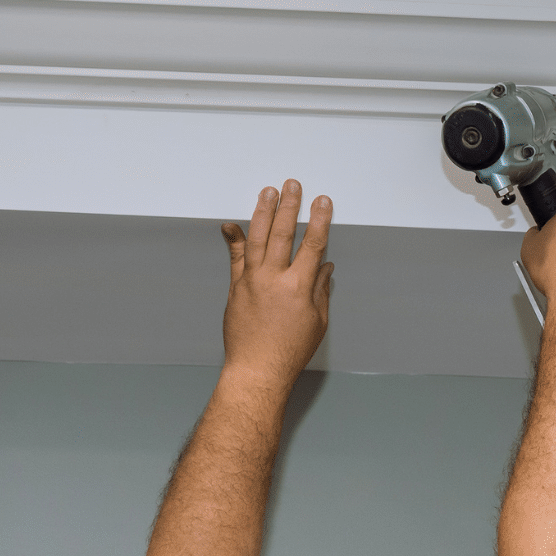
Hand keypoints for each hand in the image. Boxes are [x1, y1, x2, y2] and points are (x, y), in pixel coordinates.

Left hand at [219, 180, 333, 386]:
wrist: (257, 369)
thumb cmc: (289, 351)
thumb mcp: (317, 322)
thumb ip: (321, 290)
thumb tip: (325, 268)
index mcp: (298, 287)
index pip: (312, 244)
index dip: (319, 220)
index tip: (322, 202)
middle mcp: (273, 279)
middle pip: (282, 233)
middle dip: (289, 206)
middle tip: (292, 185)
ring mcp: (251, 281)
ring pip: (256, 238)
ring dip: (262, 212)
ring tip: (267, 192)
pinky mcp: (236, 287)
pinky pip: (234, 258)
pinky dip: (233, 239)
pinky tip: (230, 224)